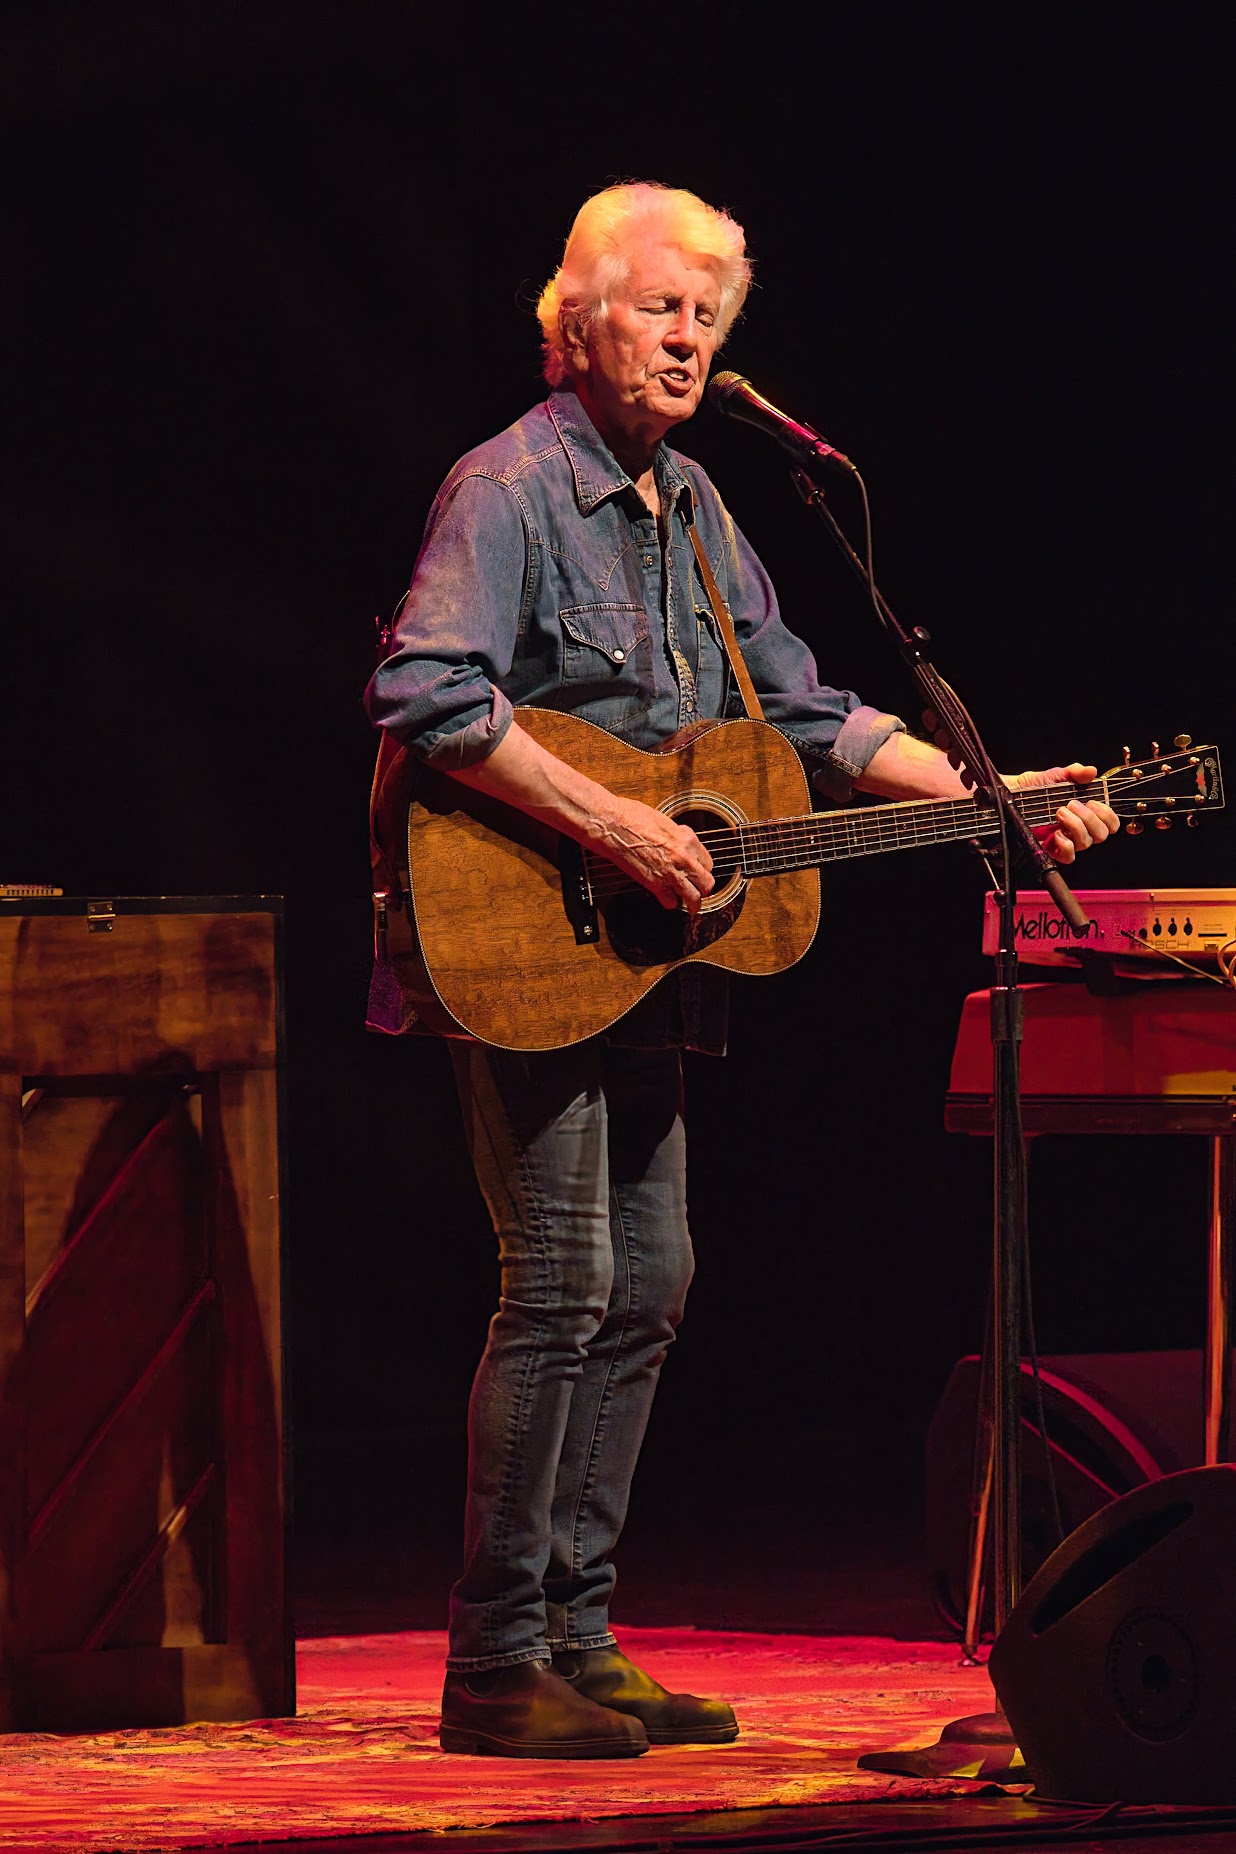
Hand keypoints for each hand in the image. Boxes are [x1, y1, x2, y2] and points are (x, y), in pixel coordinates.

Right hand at [593, 796, 714, 910]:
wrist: (612, 824)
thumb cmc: (632, 816)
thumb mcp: (663, 821)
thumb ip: (676, 835)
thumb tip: (679, 840)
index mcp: (687, 839)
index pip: (708, 862)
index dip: (701, 868)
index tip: (696, 871)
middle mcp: (683, 857)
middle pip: (707, 883)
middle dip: (703, 888)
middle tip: (698, 891)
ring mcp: (670, 872)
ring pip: (694, 898)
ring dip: (692, 903)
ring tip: (690, 906)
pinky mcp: (654, 884)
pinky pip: (670, 902)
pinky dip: (668, 902)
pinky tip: (665, 898)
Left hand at [1002, 764, 1120, 863]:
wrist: (1010, 796)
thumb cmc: (1032, 787)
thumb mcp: (1054, 776)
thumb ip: (1073, 772)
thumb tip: (1090, 771)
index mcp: (1085, 813)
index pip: (1110, 823)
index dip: (1108, 815)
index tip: (1093, 801)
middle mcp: (1078, 828)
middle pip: (1101, 834)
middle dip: (1090, 818)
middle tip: (1072, 804)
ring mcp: (1065, 840)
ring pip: (1086, 843)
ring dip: (1075, 825)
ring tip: (1059, 811)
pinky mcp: (1051, 849)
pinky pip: (1068, 856)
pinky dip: (1065, 844)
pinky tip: (1054, 832)